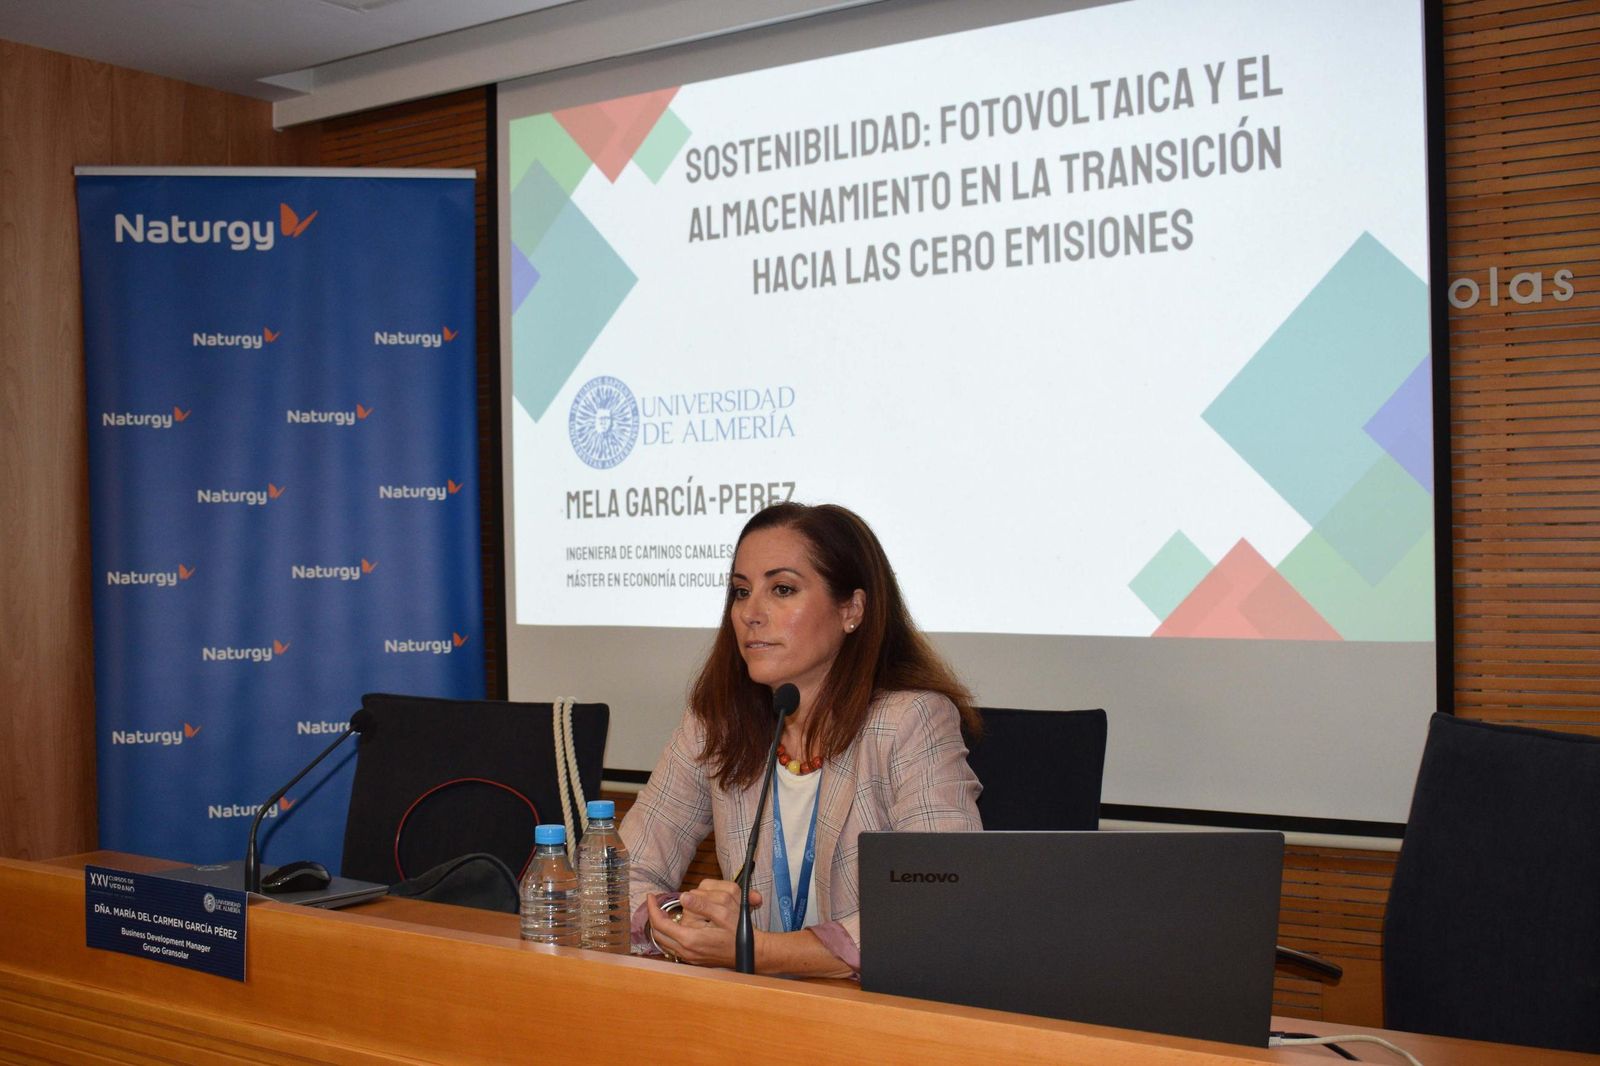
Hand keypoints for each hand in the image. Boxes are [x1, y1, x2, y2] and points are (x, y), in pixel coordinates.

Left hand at [646, 879, 761, 967]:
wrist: (753, 953)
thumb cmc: (740, 931)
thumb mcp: (725, 911)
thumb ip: (703, 904)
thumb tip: (683, 897)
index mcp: (690, 939)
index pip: (660, 923)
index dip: (653, 908)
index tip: (651, 896)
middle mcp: (686, 951)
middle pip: (658, 934)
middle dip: (653, 916)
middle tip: (655, 902)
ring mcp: (690, 957)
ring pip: (664, 941)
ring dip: (661, 926)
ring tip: (663, 911)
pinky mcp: (694, 958)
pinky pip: (673, 945)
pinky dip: (670, 933)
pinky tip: (677, 924)